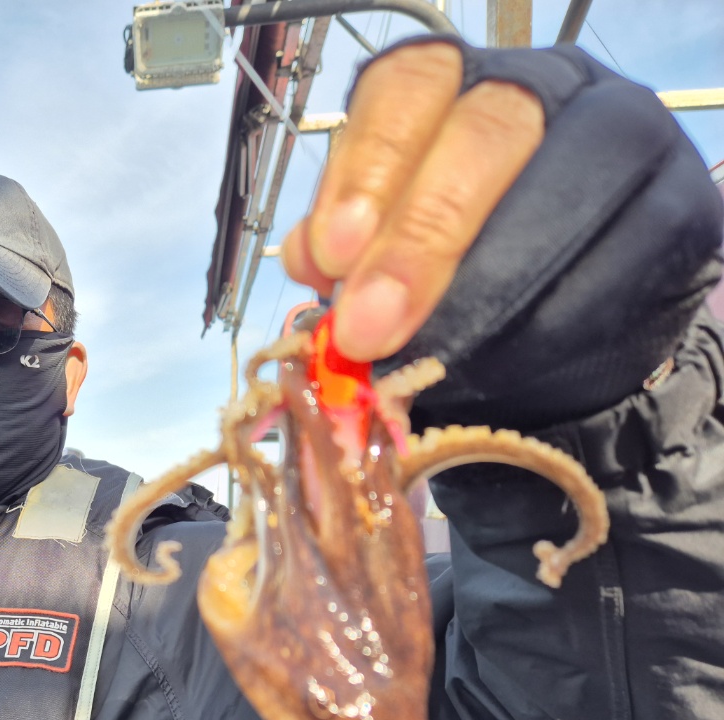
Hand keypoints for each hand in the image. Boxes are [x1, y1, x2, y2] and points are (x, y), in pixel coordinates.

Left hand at [286, 40, 719, 431]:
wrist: (557, 346)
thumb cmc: (458, 287)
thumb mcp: (385, 261)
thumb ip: (349, 251)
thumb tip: (309, 259)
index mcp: (455, 87)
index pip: (408, 87)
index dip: (366, 168)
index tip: (328, 254)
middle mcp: (543, 91)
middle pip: (486, 130)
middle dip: (419, 236)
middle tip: (367, 328)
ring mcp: (626, 138)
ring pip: (567, 180)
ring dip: (486, 286)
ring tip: (425, 357)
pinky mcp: (681, 206)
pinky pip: (621, 257)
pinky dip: (550, 322)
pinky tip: (499, 362)